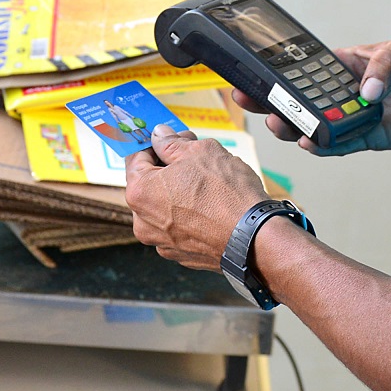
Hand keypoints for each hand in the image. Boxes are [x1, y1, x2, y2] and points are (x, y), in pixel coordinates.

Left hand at [124, 125, 269, 269]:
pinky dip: (189, 213)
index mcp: (140, 193)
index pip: (135, 157)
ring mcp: (162, 242)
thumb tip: (160, 136)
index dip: (153, 143)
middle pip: (149, 183)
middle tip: (193, 155)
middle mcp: (144, 222)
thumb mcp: (199, 152)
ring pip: (165, 206)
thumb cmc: (227, 196)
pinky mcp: (181, 254)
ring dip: (179, 190)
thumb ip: (172, 143)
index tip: (166, 138)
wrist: (255, 239)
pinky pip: (179, 225)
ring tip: (208, 181)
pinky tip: (210, 204)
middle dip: (169, 166)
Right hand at [230, 26, 390, 154]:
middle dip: (275, 100)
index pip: (310, 67)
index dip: (283, 70)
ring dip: (294, 125)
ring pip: (316, 124)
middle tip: (248, 98)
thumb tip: (366, 89)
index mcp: (352, 63)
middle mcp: (350, 91)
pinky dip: (325, 145)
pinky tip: (308, 141)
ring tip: (276, 123)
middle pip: (304, 98)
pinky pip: (342, 144)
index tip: (257, 69)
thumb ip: (388, 59)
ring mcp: (359, 116)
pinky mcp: (373, 138)